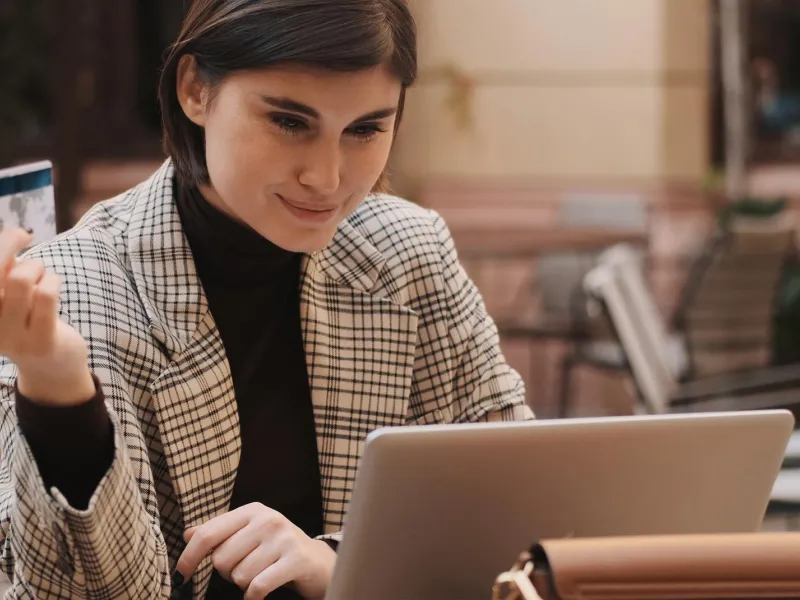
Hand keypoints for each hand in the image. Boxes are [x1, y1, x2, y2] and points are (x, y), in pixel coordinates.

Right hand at [0, 228, 94, 405]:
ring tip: (42, 275)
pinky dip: (52, 281)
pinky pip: (45, 295)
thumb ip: (7, 270)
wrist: (52, 369)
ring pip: (21, 280)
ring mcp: (12, 337)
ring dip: (37, 268)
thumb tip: (12, 235)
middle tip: (26, 240)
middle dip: (10, 244)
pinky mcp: (40, 342)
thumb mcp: (9, 295)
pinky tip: (53, 285)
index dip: (2, 245)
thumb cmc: (29, 320)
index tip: (18, 234)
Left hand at [177, 503, 336, 599]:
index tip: (182, 574)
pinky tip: (260, 593)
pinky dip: (254, 596)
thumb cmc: (276, 549)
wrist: (318, 562)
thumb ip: (219, 533)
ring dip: (245, 585)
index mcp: (252, 511)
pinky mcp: (296, 559)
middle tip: (247, 569)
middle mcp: (268, 520)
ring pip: (239, 576)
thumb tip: (188, 534)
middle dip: (229, 573)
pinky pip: (258, 586)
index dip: (189, 556)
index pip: (208, 533)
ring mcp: (283, 539)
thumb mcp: (248, 535)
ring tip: (261, 575)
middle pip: (222, 560)